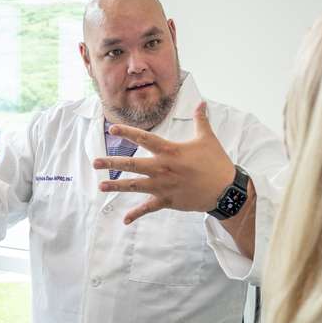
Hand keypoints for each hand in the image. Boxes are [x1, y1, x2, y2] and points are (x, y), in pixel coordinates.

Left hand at [92, 102, 235, 223]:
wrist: (226, 190)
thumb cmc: (216, 163)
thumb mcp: (207, 139)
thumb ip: (201, 120)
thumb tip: (201, 102)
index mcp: (170, 151)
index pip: (144, 139)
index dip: (128, 133)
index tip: (112, 129)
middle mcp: (163, 168)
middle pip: (132, 165)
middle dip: (112, 163)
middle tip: (95, 163)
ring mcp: (163, 186)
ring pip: (135, 186)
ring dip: (117, 186)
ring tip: (101, 186)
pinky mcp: (167, 201)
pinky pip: (148, 208)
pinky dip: (136, 214)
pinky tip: (124, 220)